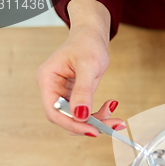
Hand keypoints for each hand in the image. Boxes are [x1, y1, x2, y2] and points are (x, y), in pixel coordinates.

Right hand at [35, 0, 122, 135]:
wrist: (92, 35)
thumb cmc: (87, 44)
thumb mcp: (88, 66)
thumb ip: (83, 91)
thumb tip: (80, 115)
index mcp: (47, 80)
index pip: (53, 111)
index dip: (72, 124)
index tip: (93, 130)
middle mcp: (52, 89)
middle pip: (66, 118)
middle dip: (89, 124)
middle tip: (113, 124)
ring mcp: (63, 94)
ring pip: (77, 118)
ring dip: (97, 121)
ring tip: (117, 118)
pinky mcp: (75, 96)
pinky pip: (85, 112)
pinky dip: (99, 114)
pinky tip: (112, 105)